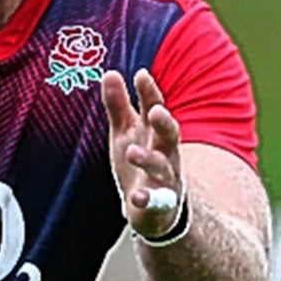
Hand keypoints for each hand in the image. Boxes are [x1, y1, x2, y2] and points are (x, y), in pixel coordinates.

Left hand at [103, 68, 185, 240]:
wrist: (154, 208)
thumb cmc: (139, 160)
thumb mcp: (125, 132)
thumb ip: (118, 105)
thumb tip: (109, 72)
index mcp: (155, 132)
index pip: (154, 108)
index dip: (149, 93)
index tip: (141, 75)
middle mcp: (165, 152)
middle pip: (170, 134)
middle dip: (164, 123)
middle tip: (157, 111)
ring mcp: (165, 179)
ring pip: (161, 167)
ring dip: (148, 159)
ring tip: (132, 152)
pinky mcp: (160, 203)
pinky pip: (157, 201)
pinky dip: (147, 199)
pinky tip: (136, 197)